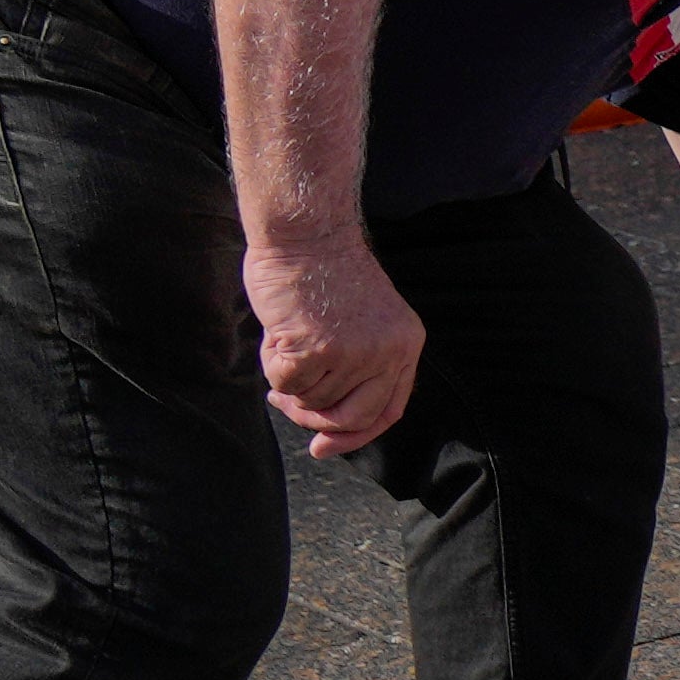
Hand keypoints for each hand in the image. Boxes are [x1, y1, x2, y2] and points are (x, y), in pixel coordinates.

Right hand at [253, 233, 422, 453]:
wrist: (306, 231)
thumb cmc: (324, 273)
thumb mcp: (363, 322)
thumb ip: (357, 367)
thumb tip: (324, 426)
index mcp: (406, 345)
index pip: (388, 412)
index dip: (354, 437)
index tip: (322, 448)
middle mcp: (388, 352)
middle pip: (352, 418)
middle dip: (313, 420)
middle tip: (285, 401)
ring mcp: (354, 353)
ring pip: (311, 400)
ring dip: (288, 377)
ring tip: (287, 335)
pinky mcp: (317, 348)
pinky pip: (287, 384)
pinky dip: (273, 365)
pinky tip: (277, 333)